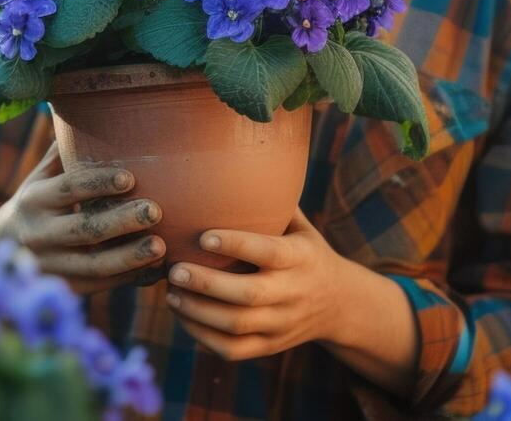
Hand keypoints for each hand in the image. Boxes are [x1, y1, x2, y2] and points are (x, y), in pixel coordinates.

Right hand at [0, 143, 165, 294]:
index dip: (98, 183)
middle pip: (84, 229)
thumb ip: (64, 151)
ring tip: (161, 247)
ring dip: (129, 257)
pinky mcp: (64, 289)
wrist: (3, 248)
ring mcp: (51, 265)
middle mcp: (38, 234)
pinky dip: (128, 278)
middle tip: (156, 211)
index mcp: (34, 199)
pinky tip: (154, 268)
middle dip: (121, 221)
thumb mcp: (40, 176)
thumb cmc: (37, 202)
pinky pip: (100, 285)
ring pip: (93, 265)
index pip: (68, 189)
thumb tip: (85, 103)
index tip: (130, 178)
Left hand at [163, 207, 341, 360]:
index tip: (203, 235)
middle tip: (174, 269)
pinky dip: (202, 336)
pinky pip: (233, 350)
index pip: (268, 253)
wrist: (340, 305)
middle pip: (249, 297)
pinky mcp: (270, 347)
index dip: (237, 245)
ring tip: (170, 293)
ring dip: (198, 312)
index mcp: (301, 258)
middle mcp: (293, 294)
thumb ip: (272, 203)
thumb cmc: (306, 252)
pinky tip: (182, 314)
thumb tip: (234, 159)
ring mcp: (282, 325)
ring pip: (237, 327)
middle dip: (207, 285)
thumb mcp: (301, 226)